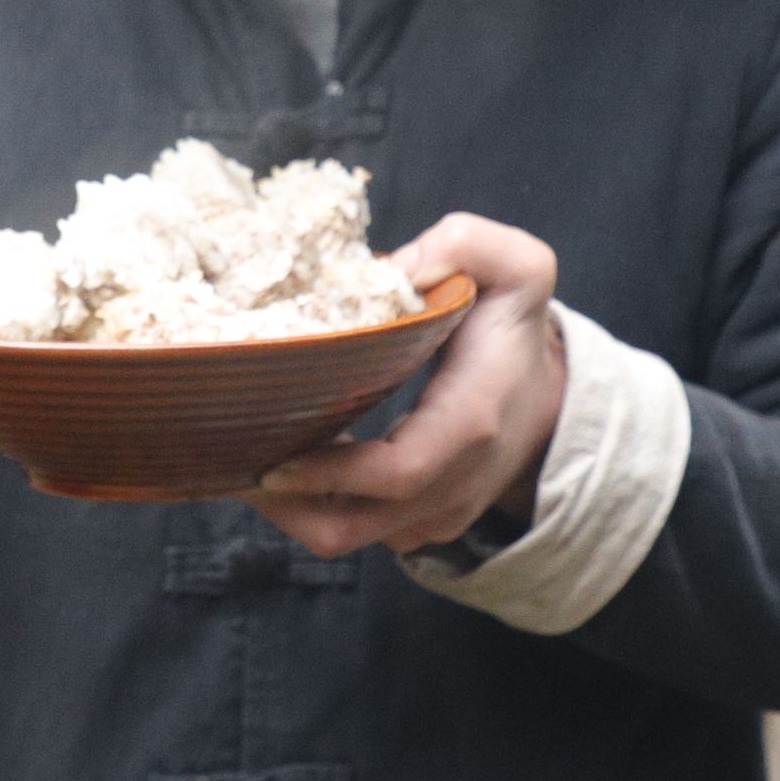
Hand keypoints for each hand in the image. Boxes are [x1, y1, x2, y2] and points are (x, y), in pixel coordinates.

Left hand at [250, 215, 565, 558]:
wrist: (549, 397)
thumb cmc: (514, 326)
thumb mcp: (517, 266)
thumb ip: (467, 244)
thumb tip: (392, 270)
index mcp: (468, 423)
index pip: (397, 472)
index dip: (328, 472)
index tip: (271, 452)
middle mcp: (451, 484)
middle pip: (349, 528)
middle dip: (280, 502)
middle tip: (230, 451)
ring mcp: (434, 515)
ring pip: (342, 536)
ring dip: (288, 504)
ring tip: (249, 447)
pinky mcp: (417, 526)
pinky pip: (353, 531)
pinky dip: (311, 503)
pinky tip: (287, 453)